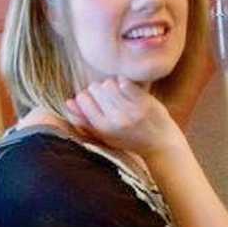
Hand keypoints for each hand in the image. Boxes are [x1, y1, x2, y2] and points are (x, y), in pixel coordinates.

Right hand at [65, 76, 185, 157]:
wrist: (160, 144)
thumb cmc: (129, 139)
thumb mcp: (104, 135)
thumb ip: (83, 121)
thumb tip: (68, 103)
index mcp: (102, 128)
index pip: (82, 99)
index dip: (86, 96)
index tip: (95, 100)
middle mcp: (115, 120)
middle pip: (94, 88)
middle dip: (99, 89)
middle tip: (108, 97)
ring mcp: (130, 111)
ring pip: (108, 83)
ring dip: (112, 84)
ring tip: (117, 93)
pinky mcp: (143, 102)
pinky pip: (125, 82)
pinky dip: (124, 82)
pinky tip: (127, 89)